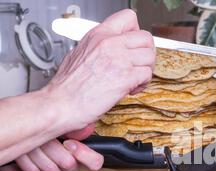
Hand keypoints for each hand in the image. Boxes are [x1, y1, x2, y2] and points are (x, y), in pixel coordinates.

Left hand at [0, 127, 103, 170]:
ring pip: (50, 168)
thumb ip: (73, 127)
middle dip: (50, 146)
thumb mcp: (60, 128)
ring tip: (28, 144)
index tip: (69, 143)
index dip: (83, 154)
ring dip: (34, 153)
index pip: (94, 161)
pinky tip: (22, 155)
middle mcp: (71, 169)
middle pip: (68, 163)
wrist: (18, 145)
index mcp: (80, 155)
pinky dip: (25, 162)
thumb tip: (84, 125)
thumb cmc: (39, 135)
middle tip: (41, 138)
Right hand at [45, 9, 155, 131]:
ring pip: (150, 56)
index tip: (133, 46)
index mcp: (98, 34)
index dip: (136, 32)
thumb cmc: (67, 85)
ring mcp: (119, 59)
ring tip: (134, 80)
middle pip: (146, 38)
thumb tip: (115, 48)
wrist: (61, 103)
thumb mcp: (80, 52)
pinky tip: (130, 89)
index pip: (128, 17)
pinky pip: (147, 74)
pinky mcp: (126, 77)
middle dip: (146, 54)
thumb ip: (100, 46)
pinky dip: (143, 84)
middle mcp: (110, 43)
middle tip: (138, 65)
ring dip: (146, 70)